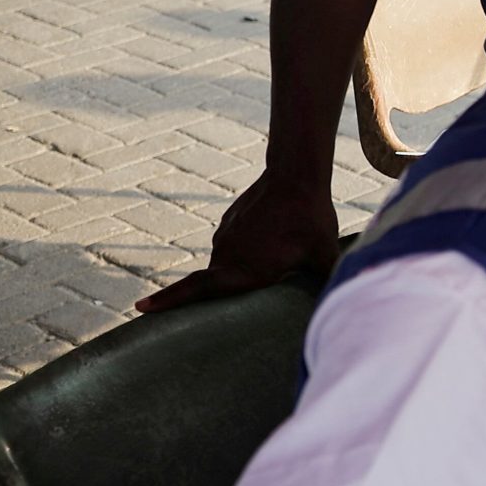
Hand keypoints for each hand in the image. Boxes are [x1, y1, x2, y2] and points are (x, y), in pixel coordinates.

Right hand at [136, 165, 338, 313]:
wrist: (295, 176)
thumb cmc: (310, 219)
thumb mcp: (323, 255)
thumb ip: (325, 281)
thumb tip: (345, 300)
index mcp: (243, 269)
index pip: (199, 290)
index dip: (170, 301)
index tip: (140, 309)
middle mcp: (227, 255)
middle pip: (213, 285)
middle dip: (207, 297)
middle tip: (207, 300)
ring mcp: (225, 238)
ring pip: (227, 264)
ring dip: (240, 270)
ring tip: (269, 264)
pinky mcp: (230, 224)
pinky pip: (234, 246)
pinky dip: (246, 251)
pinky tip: (272, 243)